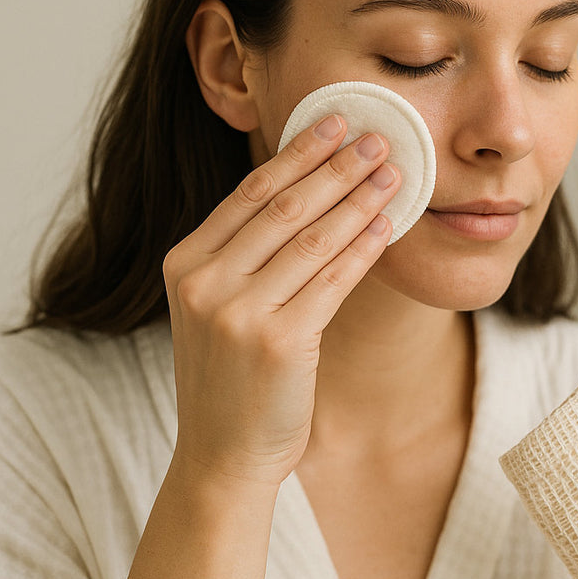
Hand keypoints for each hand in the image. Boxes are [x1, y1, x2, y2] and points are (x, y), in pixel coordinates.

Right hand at [162, 114, 400, 488]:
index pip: (249, 193)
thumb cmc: (232, 377)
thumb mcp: (219, 307)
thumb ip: (246, 255)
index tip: (333, 123)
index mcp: (185, 263)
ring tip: (392, 173)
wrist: (223, 454)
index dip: (297, 154)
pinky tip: (388, 225)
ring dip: (358, 200)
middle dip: (336, 167)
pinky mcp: (279, 343)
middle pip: (283, 207)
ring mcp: (238, 313)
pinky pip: (333, 281)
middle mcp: (205, 283)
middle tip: (376, 138)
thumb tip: (312, 194)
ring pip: (312, 238)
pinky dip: (363, 249)